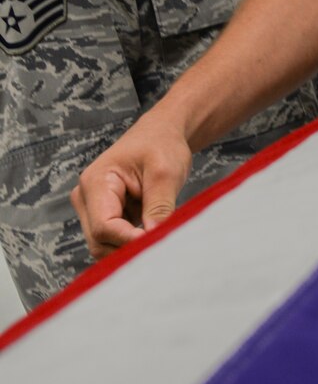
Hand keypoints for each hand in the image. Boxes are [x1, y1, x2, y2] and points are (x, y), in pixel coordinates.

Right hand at [71, 116, 192, 258]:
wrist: (159, 135)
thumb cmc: (161, 146)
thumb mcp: (166, 172)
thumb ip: (159, 206)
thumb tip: (154, 238)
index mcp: (96, 182)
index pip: (103, 226)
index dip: (129, 240)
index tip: (157, 241)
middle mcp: (86, 198)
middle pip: (99, 241)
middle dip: (129, 248)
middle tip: (162, 243)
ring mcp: (93, 209)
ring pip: (104, 246)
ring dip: (130, 248)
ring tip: (159, 237)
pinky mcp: (104, 217)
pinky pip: (112, 242)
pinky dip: (131, 244)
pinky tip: (151, 236)